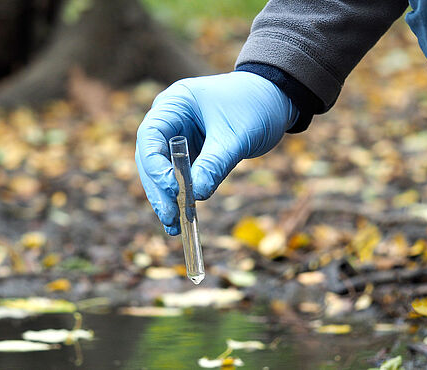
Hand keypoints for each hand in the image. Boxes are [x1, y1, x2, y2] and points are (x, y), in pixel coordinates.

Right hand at [135, 71, 297, 234]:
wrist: (276, 99)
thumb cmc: (256, 105)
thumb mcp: (236, 136)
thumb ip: (215, 163)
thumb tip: (196, 196)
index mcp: (175, 103)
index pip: (150, 135)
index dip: (155, 164)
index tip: (171, 188)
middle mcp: (171, 119)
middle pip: (151, 157)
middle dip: (159, 188)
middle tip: (170, 216)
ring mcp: (179, 137)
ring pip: (162, 171)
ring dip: (167, 198)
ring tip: (174, 226)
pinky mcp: (192, 153)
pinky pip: (180, 177)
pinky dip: (181, 196)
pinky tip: (182, 219)